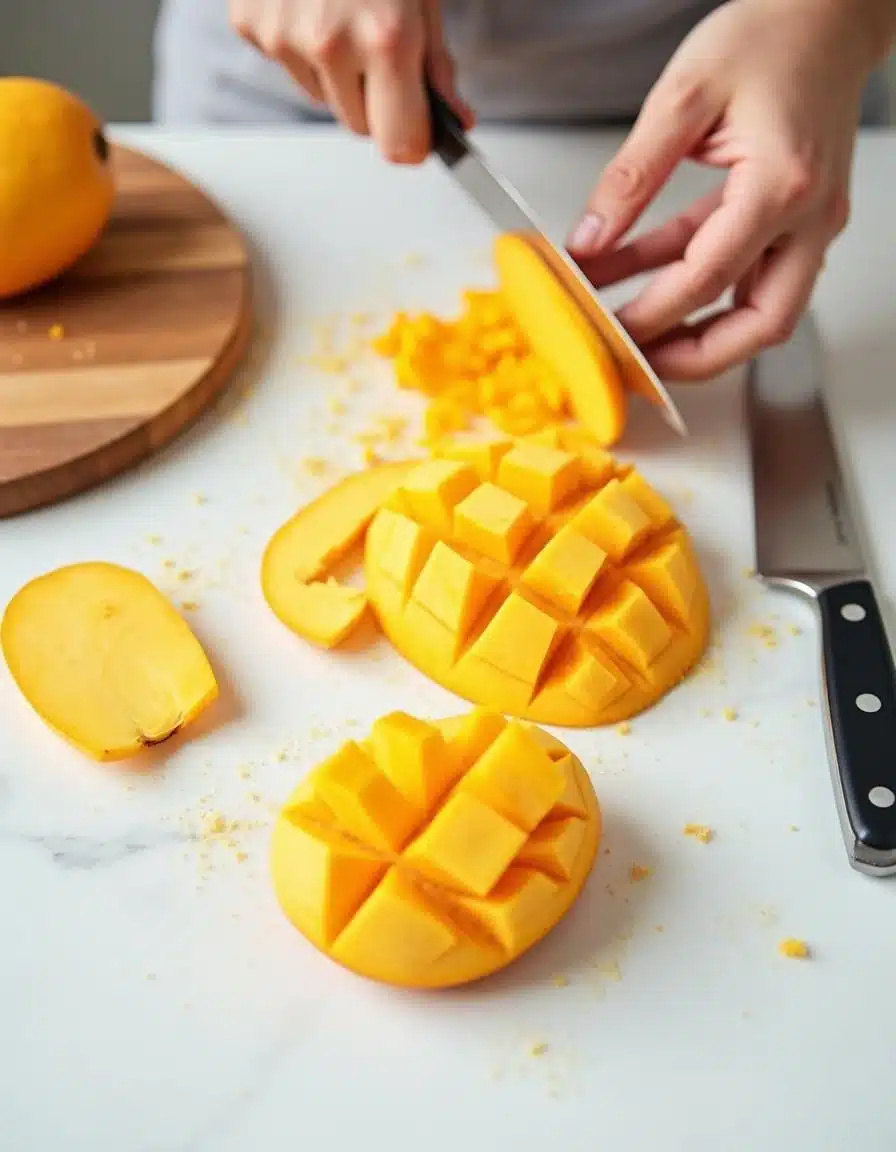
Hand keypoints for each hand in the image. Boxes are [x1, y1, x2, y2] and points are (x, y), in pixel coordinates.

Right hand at [229, 0, 472, 161]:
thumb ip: (436, 64)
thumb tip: (454, 120)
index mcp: (386, 38)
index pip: (399, 143)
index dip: (412, 142)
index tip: (419, 135)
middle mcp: (332, 43)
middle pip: (361, 126)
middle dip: (377, 101)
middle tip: (381, 48)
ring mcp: (285, 36)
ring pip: (325, 99)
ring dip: (339, 73)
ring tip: (342, 12)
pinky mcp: (251, 25)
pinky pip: (289, 66)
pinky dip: (302, 47)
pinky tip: (310, 4)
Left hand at [568, 0, 890, 380]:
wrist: (828, 10)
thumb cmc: (770, 35)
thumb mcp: (683, 96)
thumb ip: (631, 176)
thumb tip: (589, 240)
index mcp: (782, 184)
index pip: (710, 277)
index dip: (654, 314)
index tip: (607, 329)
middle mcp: (808, 215)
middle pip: (761, 323)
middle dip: (696, 357)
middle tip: (637, 365)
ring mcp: (810, 222)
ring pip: (762, 310)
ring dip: (698, 328)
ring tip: (631, 327)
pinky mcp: (796, 219)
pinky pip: (748, 270)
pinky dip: (696, 282)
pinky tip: (637, 274)